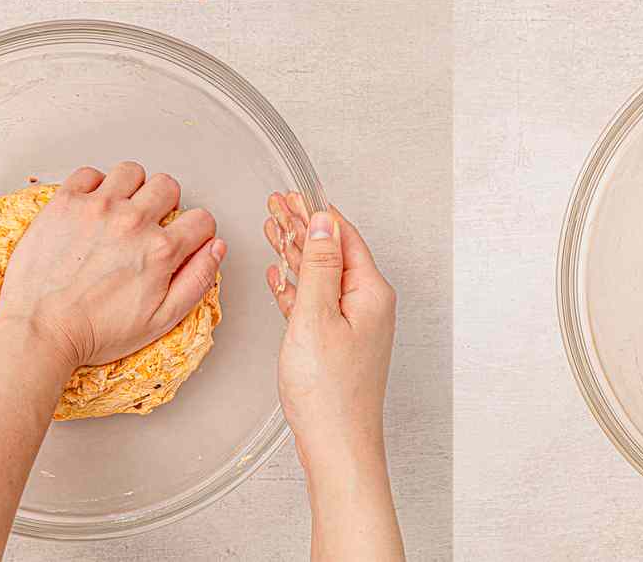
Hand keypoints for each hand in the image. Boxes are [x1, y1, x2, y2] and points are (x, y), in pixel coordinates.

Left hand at [0, 162, 225, 370]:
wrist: (38, 333)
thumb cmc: (94, 332)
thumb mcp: (161, 320)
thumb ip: (198, 280)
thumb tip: (216, 247)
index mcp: (160, 250)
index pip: (201, 219)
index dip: (196, 232)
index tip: (181, 241)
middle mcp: (132, 221)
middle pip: (168, 186)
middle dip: (164, 205)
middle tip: (148, 227)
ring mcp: (97, 207)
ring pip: (131, 172)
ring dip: (131, 189)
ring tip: (119, 212)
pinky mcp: (65, 203)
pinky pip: (89, 173)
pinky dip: (93, 186)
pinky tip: (90, 209)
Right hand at [263, 192, 396, 472]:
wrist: (337, 448)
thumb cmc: (329, 394)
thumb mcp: (316, 317)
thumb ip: (317, 267)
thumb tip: (323, 224)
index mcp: (370, 292)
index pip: (342, 236)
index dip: (314, 211)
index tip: (291, 194)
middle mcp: (368, 305)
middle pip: (331, 252)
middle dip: (302, 226)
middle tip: (276, 203)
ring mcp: (354, 325)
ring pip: (321, 276)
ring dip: (295, 252)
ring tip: (272, 228)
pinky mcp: (337, 344)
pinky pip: (315, 302)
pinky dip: (296, 285)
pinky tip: (280, 277)